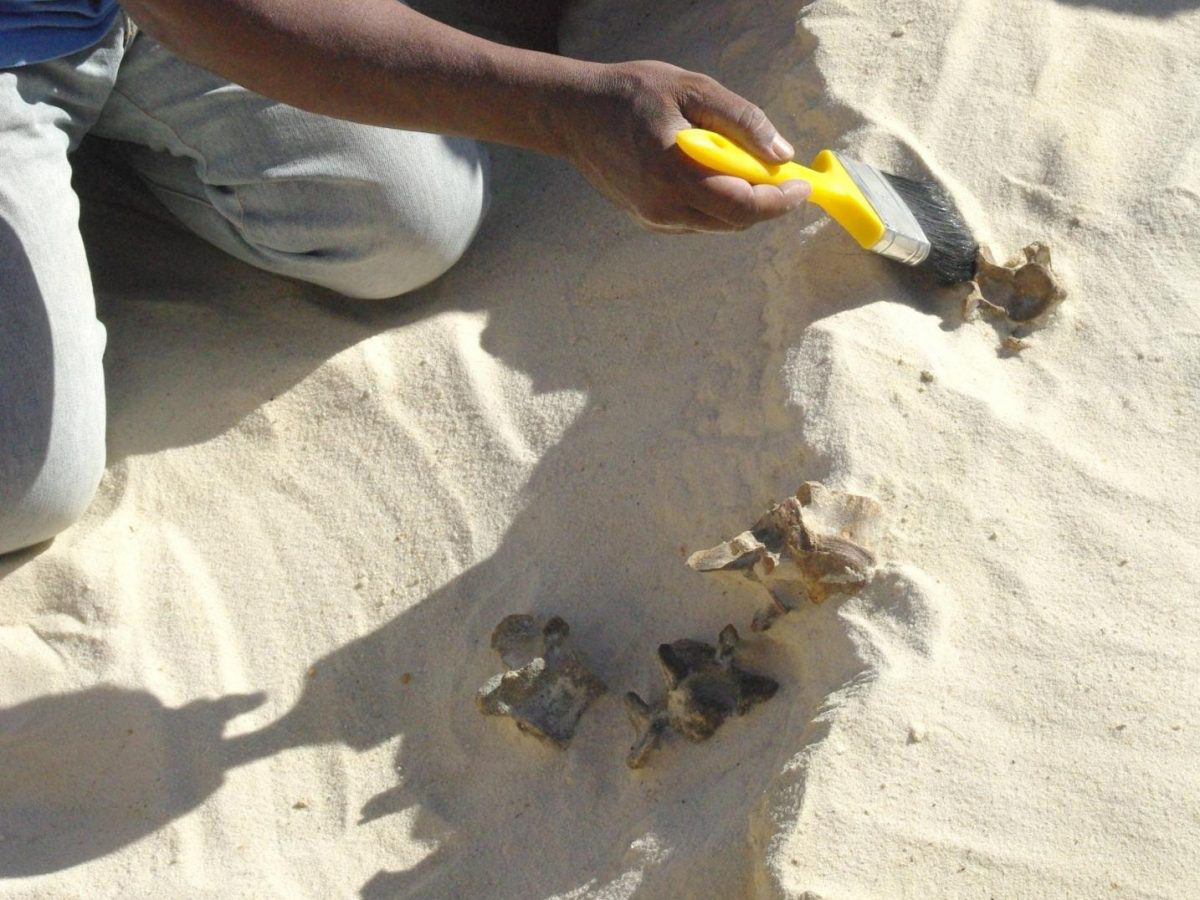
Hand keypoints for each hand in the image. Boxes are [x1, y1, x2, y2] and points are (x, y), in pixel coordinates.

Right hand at [555, 60, 810, 232]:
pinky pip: (697, 220)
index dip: (781, 201)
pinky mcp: (649, 219)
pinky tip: (706, 171)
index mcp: (676, 174)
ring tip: (737, 163)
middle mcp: (664, 207)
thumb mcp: (693, 89)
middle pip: (735, 221)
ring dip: (739, 201)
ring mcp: (654, 218)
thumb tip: (781, 154)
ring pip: (718, 224)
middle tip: (779, 172)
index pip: (743, 206)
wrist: (575, 115)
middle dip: (765, 201)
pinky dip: (715, 201)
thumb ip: (742, 121)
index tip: (803, 184)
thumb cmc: (634, 94)